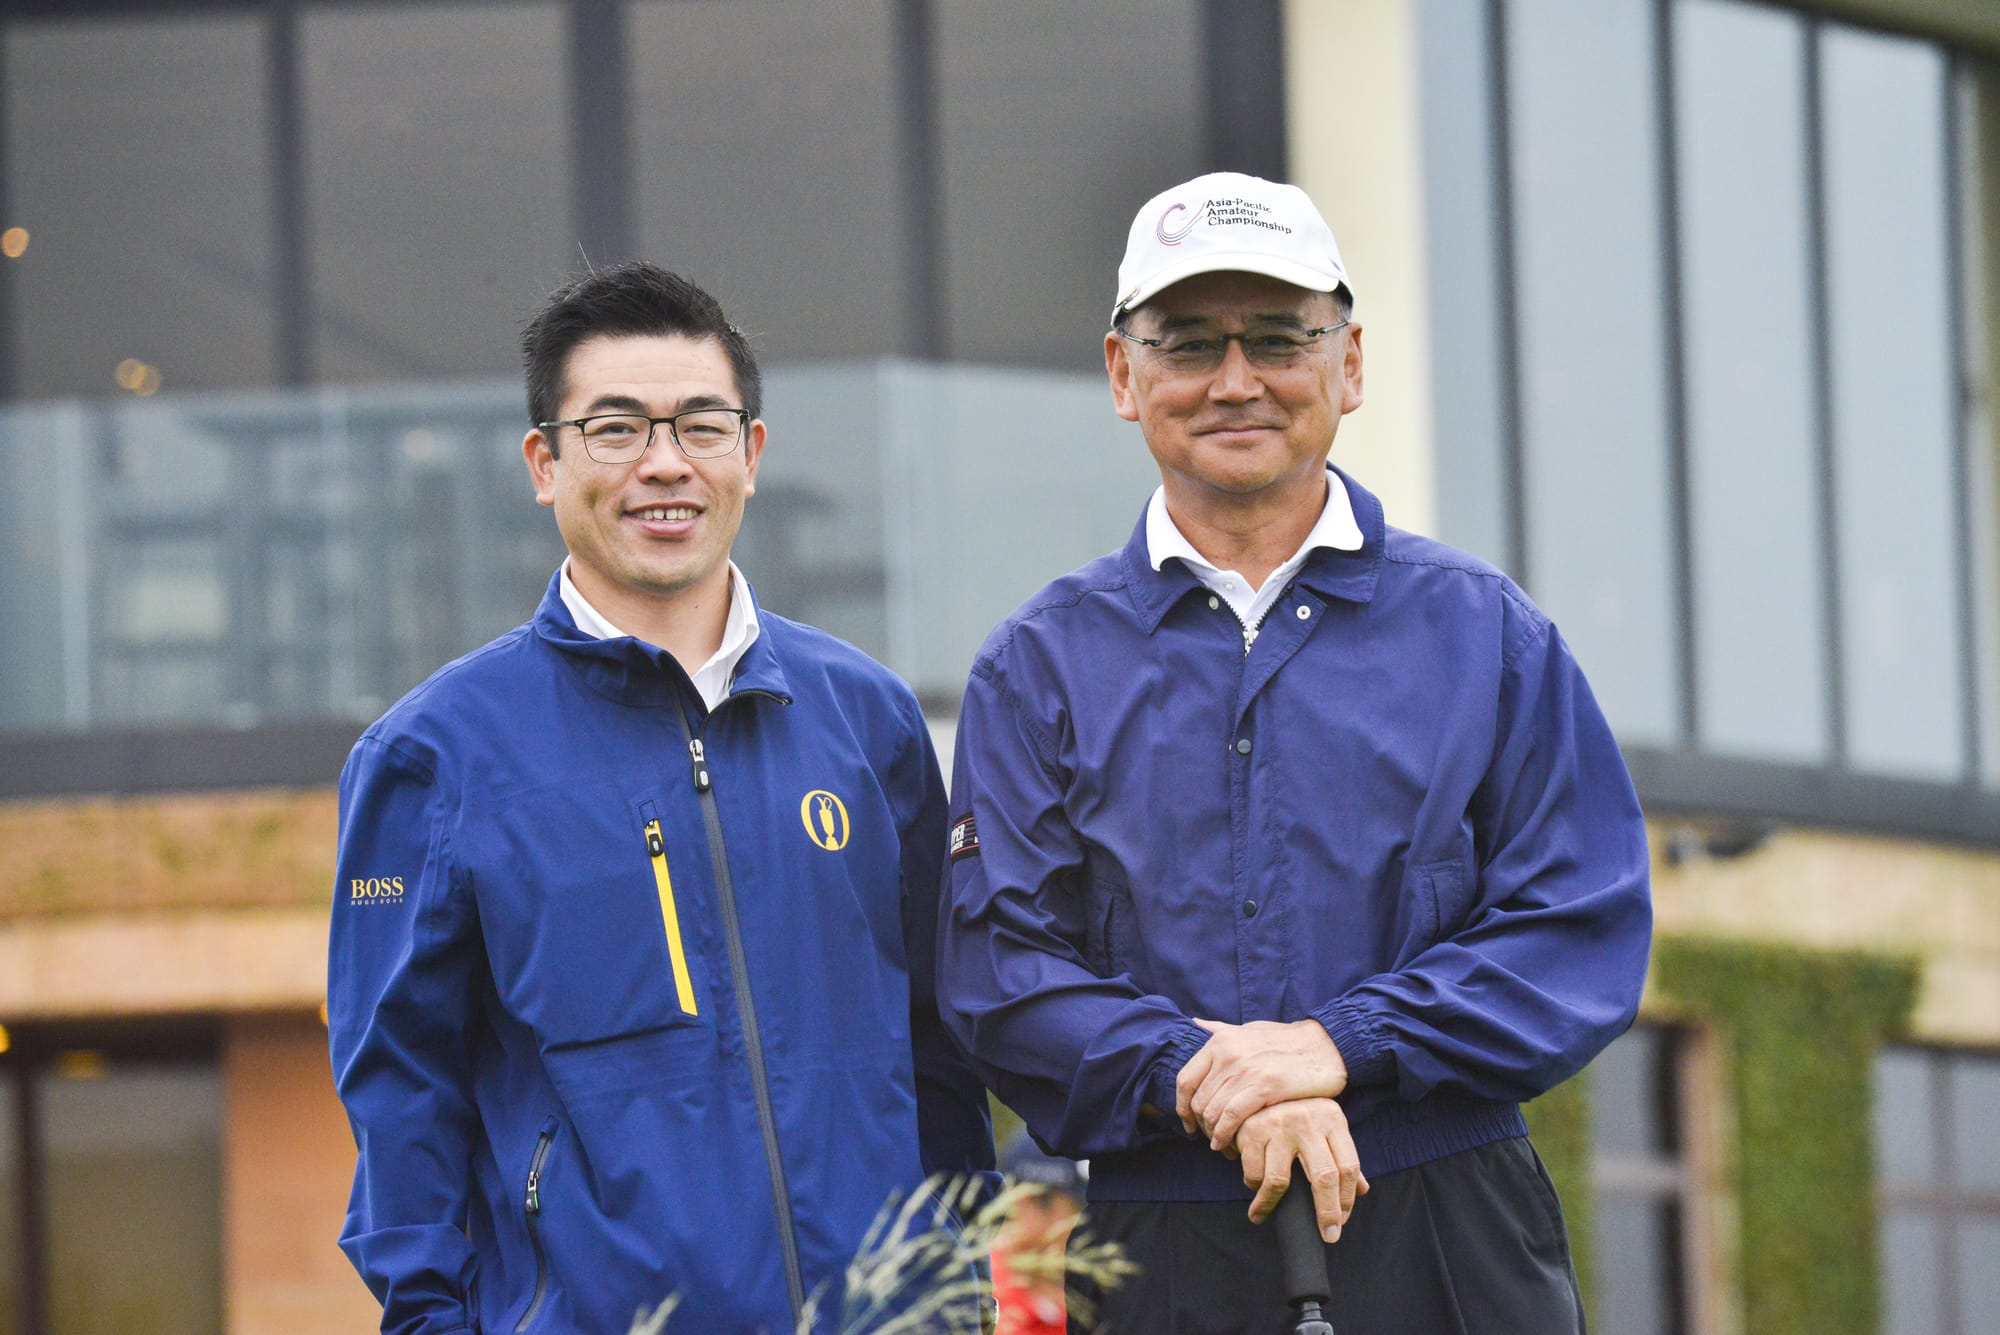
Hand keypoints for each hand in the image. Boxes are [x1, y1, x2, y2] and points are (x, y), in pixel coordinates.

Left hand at [1176, 1018, 1347, 1150]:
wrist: (1326, 1045)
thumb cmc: (1288, 1041)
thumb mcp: (1250, 1029)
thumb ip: (1222, 1030)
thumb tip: (1196, 1023)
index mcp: (1220, 1041)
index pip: (1186, 1080)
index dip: (1182, 1107)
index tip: (1189, 1123)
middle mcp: (1227, 1054)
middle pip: (1198, 1101)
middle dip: (1201, 1126)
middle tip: (1210, 1139)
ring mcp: (1245, 1070)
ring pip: (1213, 1111)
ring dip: (1213, 1135)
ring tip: (1222, 1145)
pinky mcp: (1264, 1087)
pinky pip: (1231, 1117)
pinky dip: (1225, 1135)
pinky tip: (1229, 1146)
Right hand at [1236, 1098, 1367, 1241]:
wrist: (1258, 1088)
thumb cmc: (1299, 1116)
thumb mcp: (1326, 1129)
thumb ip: (1342, 1158)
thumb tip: (1364, 1191)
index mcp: (1332, 1119)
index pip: (1348, 1167)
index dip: (1347, 1200)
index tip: (1340, 1223)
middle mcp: (1308, 1120)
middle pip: (1324, 1177)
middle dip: (1327, 1213)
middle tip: (1328, 1236)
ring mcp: (1279, 1124)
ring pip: (1279, 1181)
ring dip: (1270, 1205)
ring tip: (1263, 1214)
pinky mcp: (1252, 1130)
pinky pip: (1254, 1173)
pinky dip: (1253, 1185)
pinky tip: (1253, 1184)